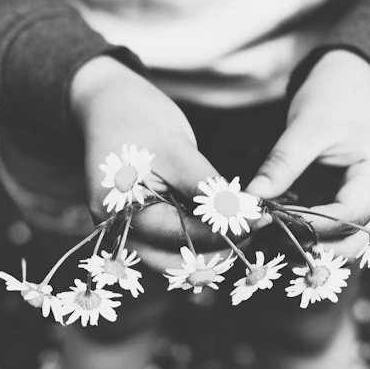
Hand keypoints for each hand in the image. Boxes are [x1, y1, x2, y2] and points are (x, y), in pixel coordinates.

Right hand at [71, 57, 261, 270]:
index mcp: (121, 212)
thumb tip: (244, 215)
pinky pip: (168, 246)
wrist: (109, 105)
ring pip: (173, 260)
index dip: (225, 232)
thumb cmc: (139, 119)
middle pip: (175, 263)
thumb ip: (207, 189)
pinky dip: (195, 239)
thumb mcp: (178, 151)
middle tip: (252, 227)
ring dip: (208, 248)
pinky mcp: (137, 227)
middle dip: (216, 250)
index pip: (182, 237)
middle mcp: (118, 232)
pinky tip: (219, 223)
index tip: (261, 219)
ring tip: (240, 224)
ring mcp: (125, 232)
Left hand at [246, 50, 369, 242]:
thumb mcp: (306, 128)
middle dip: (312, 247)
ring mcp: (361, 201)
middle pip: (351, 241)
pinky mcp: (343, 200)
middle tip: (269, 240)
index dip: (311, 226)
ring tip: (269, 239)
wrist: (350, 81)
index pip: (348, 215)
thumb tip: (250, 199)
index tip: (273, 223)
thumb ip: (281, 165)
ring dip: (308, 246)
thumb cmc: (335, 96)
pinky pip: (327, 228)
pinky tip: (275, 230)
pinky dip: (303, 233)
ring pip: (340, 242)